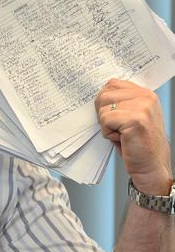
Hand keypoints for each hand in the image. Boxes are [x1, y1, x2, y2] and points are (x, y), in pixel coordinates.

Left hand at [95, 79, 171, 194]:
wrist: (151, 167)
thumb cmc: (137, 144)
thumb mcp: (130, 116)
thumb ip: (120, 101)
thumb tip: (98, 94)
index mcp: (145, 93)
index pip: (111, 84)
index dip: (105, 102)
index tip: (114, 116)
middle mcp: (146, 97)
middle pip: (103, 95)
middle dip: (103, 115)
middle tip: (118, 128)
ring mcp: (143, 107)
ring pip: (103, 108)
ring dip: (106, 125)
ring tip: (122, 134)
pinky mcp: (136, 120)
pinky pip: (105, 120)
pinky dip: (108, 134)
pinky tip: (123, 139)